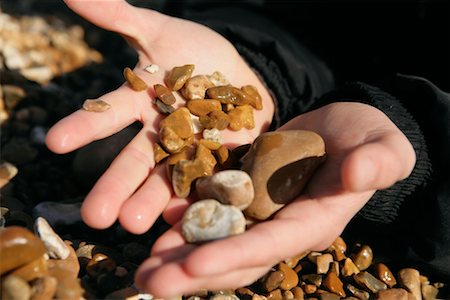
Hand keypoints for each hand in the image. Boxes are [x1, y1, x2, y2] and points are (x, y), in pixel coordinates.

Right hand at [45, 0, 273, 232]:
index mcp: (142, 104)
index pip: (108, 115)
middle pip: (135, 161)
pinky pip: (206, 181)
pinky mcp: (218, 163)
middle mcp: (160, 134)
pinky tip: (183, 217)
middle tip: (95, 216)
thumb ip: (120, 17)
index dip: (83, 127)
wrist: (242, 77)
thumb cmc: (199, 53)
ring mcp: (189, 151)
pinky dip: (196, 198)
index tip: (55, 142)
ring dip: (150, 201)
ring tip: (132, 224)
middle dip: (115, 186)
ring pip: (166, 179)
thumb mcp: (161, 32)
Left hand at [135, 102, 415, 296]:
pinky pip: (212, 211)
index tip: (192, 267)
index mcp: (313, 221)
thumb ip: (375, 162)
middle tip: (148, 282)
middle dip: (192, 270)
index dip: (233, 256)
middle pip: (235, 255)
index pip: (270, 245)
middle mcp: (281, 226)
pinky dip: (184, 221)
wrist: (343, 128)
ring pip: (217, 240)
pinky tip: (154, 222)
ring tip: (141, 268)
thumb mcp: (380, 145)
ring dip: (179, 254)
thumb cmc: (367, 136)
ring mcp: (260, 212)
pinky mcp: (245, 193)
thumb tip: (359, 175)